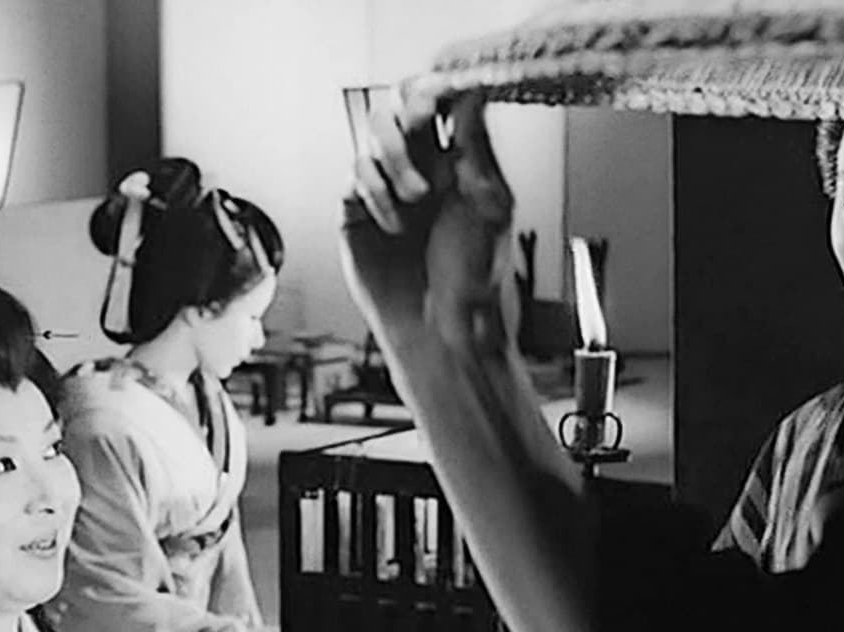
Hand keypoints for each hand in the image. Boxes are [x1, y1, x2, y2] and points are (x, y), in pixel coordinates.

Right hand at [343, 87, 515, 355]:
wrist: (443, 328)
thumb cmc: (475, 277)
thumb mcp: (489, 203)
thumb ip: (476, 146)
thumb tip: (473, 92)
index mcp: (454, 161)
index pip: (435, 105)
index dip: (433, 92)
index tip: (438, 98)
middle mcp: (418, 169)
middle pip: (396, 109)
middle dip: (408, 118)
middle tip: (421, 132)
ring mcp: (386, 189)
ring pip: (372, 137)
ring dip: (394, 159)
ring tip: (417, 198)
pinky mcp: (357, 213)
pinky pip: (354, 177)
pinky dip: (376, 193)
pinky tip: (396, 224)